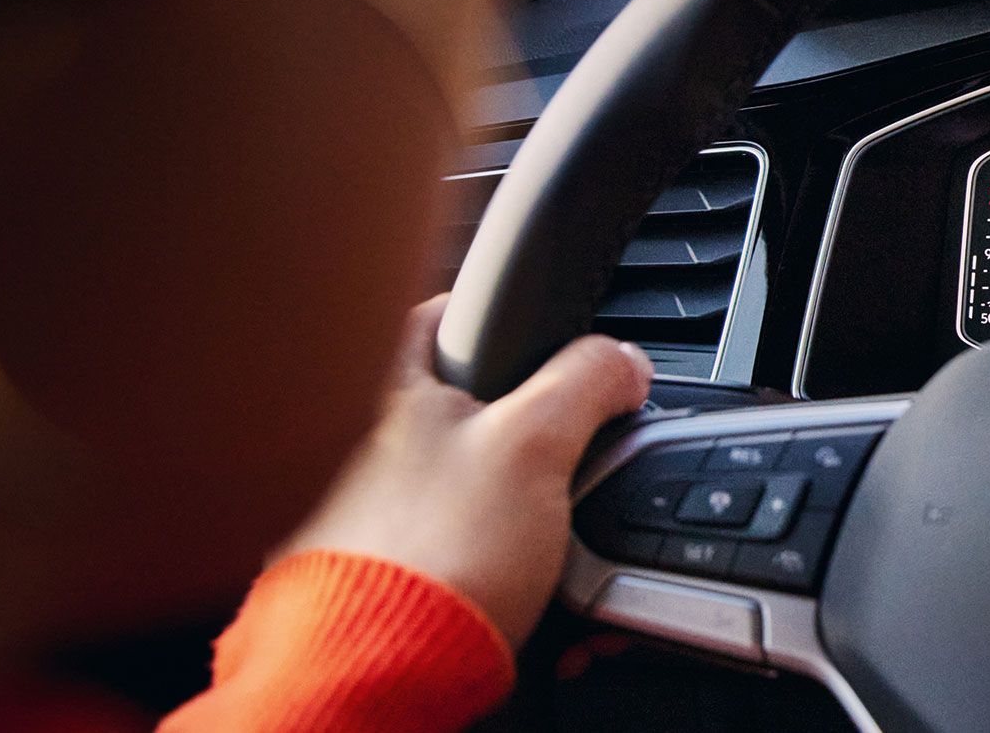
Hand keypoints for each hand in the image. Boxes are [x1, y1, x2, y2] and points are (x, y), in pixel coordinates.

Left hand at [274, 296, 653, 644]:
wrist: (382, 674)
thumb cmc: (431, 556)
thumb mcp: (536, 442)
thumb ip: (586, 382)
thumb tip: (624, 362)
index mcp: (389, 395)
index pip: (436, 315)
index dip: (492, 314)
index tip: (537, 332)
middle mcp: (365, 450)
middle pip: (465, 410)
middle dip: (526, 431)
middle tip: (569, 450)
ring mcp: (372, 520)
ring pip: (471, 490)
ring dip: (523, 509)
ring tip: (556, 536)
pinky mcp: (389, 579)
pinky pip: (461, 554)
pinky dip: (499, 563)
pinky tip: (525, 582)